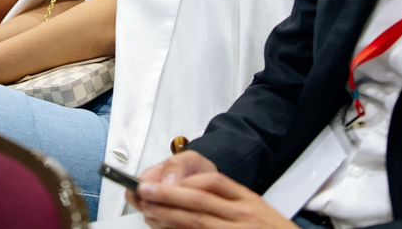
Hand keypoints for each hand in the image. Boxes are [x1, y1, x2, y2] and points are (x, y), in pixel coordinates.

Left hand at [128, 153, 293, 228]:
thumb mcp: (258, 208)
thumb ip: (228, 197)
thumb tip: (190, 189)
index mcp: (248, 201)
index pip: (213, 182)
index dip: (184, 181)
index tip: (162, 179)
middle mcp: (243, 216)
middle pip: (199, 201)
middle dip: (167, 194)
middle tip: (143, 190)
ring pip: (197, 221)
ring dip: (168, 216)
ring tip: (147, 209)